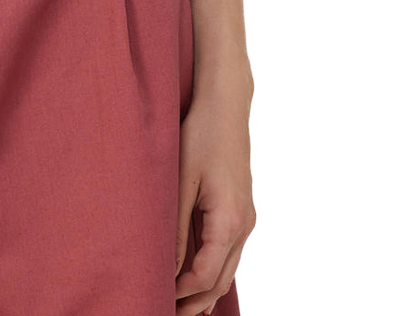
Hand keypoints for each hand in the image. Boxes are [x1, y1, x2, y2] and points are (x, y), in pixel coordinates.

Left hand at [174, 81, 255, 314]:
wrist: (225, 107)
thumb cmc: (201, 136)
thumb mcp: (181, 181)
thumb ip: (174, 228)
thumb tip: (165, 267)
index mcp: (229, 221)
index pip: (205, 275)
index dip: (180, 292)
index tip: (156, 296)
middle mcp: (243, 225)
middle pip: (220, 281)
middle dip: (194, 302)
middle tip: (166, 311)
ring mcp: (245, 219)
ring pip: (227, 270)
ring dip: (204, 290)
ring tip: (177, 304)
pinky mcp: (241, 211)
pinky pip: (228, 252)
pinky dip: (212, 271)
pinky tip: (193, 277)